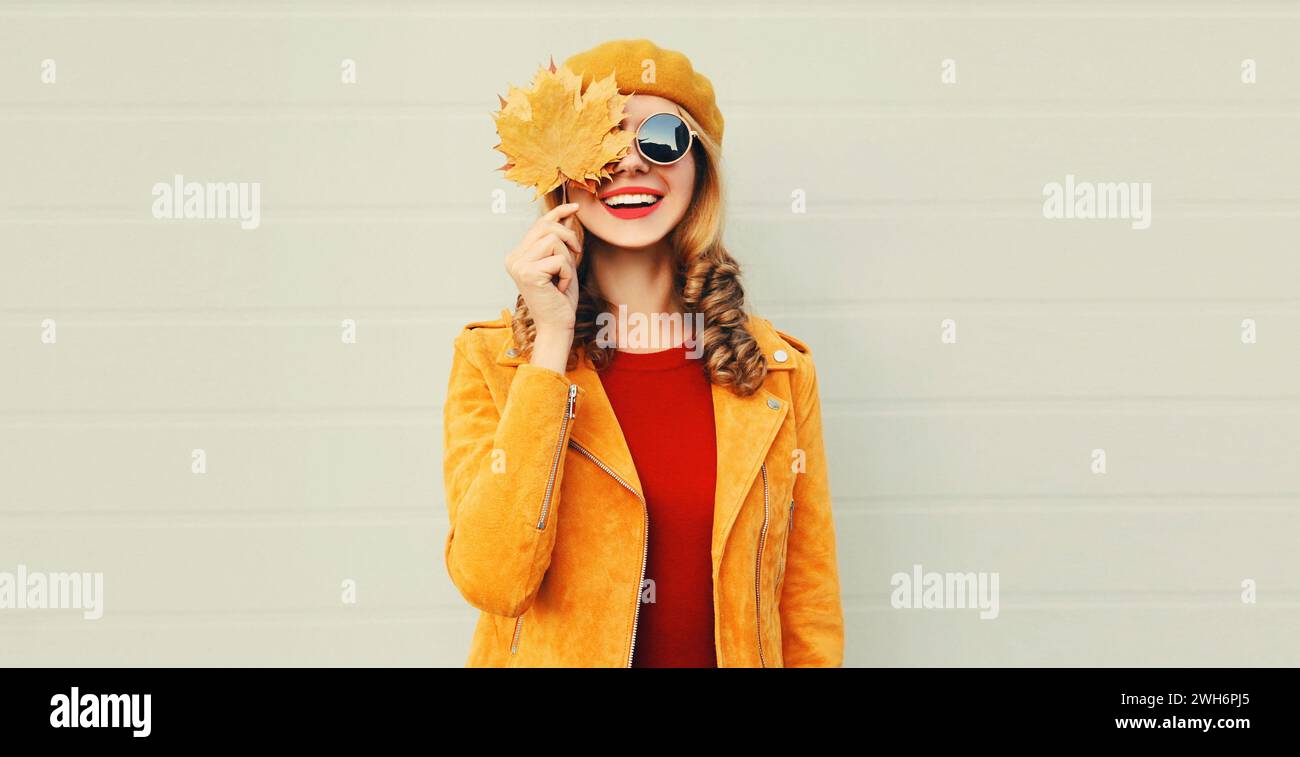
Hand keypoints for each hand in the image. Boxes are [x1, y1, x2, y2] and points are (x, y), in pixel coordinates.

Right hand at [504, 202, 581, 371]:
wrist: (556, 326)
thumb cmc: (560, 298)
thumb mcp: (563, 263)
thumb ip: (562, 241)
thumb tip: (568, 213)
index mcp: (518, 255)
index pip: (538, 224)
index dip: (558, 212)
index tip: (575, 207)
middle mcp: (513, 258)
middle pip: (546, 227)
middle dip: (568, 237)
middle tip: (577, 254)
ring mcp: (518, 265)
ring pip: (554, 240)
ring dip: (567, 260)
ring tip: (562, 279)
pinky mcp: (528, 273)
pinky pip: (559, 259)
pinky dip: (566, 273)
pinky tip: (559, 288)